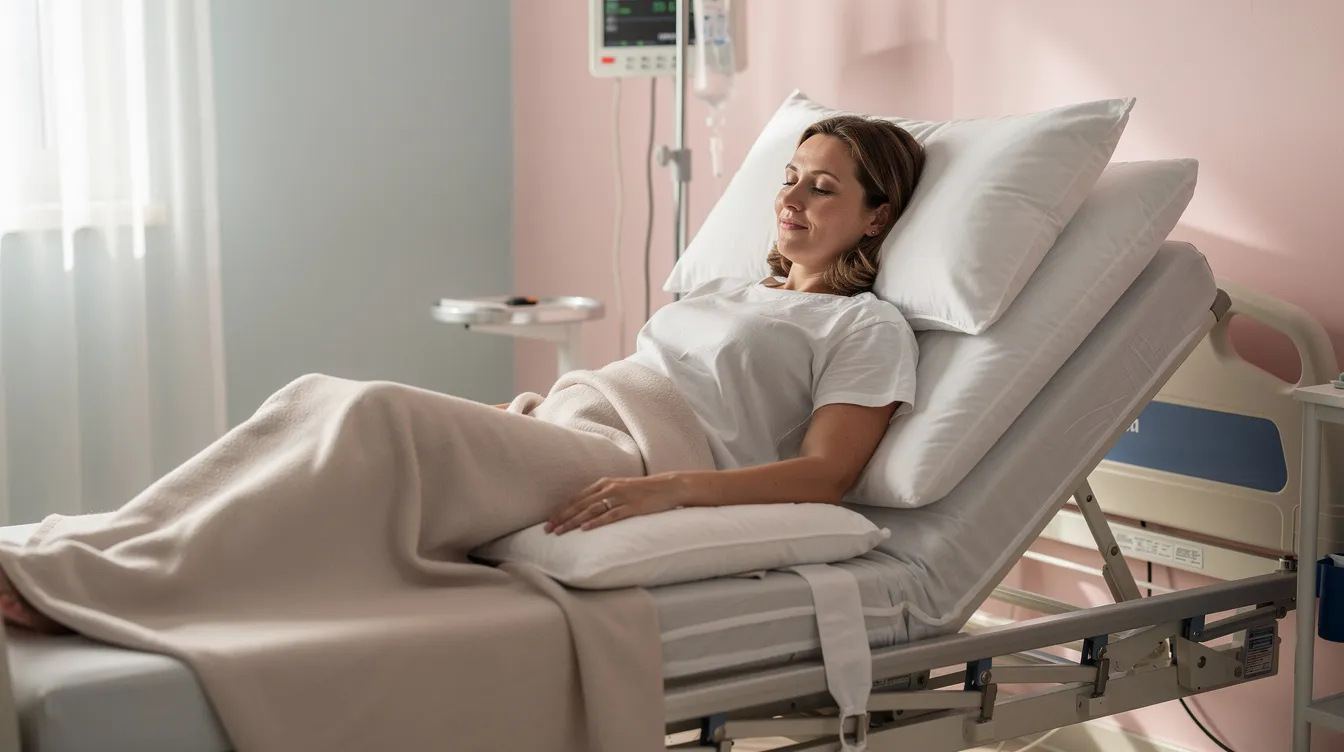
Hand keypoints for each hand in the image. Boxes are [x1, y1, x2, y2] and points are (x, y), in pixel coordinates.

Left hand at [545, 473, 696, 534]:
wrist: (668, 487)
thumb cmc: (643, 491)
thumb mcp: (620, 489)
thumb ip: (604, 497)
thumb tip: (587, 511)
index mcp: (604, 484)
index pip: (577, 498)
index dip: (561, 509)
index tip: (549, 520)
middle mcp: (609, 488)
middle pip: (579, 505)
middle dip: (562, 517)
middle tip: (548, 529)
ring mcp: (620, 497)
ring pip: (591, 510)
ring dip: (573, 522)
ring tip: (560, 532)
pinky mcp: (631, 507)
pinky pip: (610, 516)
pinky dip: (596, 522)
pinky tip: (585, 529)